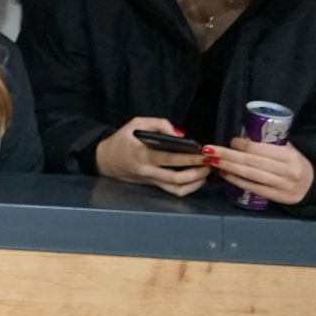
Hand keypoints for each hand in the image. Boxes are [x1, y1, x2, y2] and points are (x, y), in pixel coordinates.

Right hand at [92, 117, 209, 194]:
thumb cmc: (122, 140)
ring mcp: (151, 180)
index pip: (168, 158)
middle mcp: (147, 171)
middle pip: (176, 177)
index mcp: (142, 154)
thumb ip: (158, 123)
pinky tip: (198, 180)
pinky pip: (174, 192)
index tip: (203, 152)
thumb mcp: (135, 124)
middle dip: (197, 170)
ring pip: (177, 188)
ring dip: (196, 182)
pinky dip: (190, 188)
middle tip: (210, 162)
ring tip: (206, 171)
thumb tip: (179, 134)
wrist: (105, 160)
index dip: (188, 157)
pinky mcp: (154, 185)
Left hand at [207, 138, 314, 206]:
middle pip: (251, 162)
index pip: (260, 149)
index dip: (243, 145)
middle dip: (227, 155)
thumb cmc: (294, 163)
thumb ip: (269, 144)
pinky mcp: (277, 197)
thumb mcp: (288, 150)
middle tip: (209, 150)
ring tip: (213, 161)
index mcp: (289, 156)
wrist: (311, 185)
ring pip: (250, 175)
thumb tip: (242, 136)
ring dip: (228, 167)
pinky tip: (224, 174)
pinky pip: (253, 188)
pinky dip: (237, 181)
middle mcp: (286, 170)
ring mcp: (281, 185)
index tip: (231, 141)